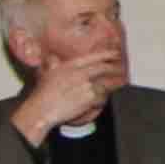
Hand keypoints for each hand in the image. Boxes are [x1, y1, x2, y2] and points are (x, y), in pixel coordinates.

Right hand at [11, 51, 126, 144]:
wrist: (42, 109)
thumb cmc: (42, 94)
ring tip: (119, 85)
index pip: (93, 57)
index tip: (115, 54)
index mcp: (70, 66)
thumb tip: (52, 58)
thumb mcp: (46, 73)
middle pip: (103, 68)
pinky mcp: (89, 99)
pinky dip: (103, 101)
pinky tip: (102, 102)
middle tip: (122, 70)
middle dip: (115, 69)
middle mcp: (79, 73)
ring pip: (105, 85)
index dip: (106, 54)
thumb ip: (52, 64)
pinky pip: (101, 99)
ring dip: (113, 86)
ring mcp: (86, 86)